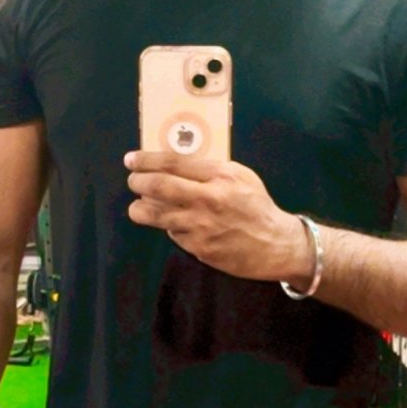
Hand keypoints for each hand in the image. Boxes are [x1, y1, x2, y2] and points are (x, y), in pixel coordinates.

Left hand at [125, 150, 309, 282]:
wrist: (275, 245)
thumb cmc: (257, 206)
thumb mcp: (240, 176)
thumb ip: (209, 169)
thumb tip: (174, 164)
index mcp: (220, 176)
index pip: (173, 163)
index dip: (146, 160)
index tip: (131, 159)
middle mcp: (208, 199)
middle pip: (158, 186)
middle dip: (138, 182)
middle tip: (133, 181)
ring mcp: (201, 226)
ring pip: (156, 215)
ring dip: (141, 208)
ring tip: (139, 205)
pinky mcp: (198, 248)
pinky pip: (172, 233)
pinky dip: (168, 226)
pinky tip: (173, 222)